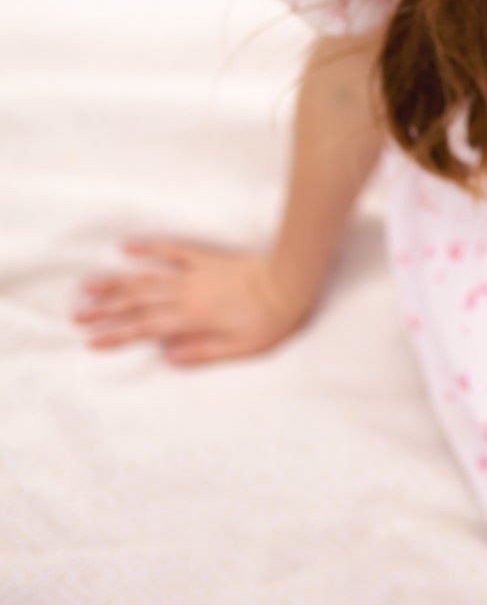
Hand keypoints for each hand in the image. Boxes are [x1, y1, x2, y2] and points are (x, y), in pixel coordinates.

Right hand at [72, 240, 309, 366]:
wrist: (291, 281)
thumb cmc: (270, 320)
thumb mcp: (240, 348)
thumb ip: (203, 353)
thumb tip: (167, 358)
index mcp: (193, 318)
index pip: (146, 328)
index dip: (117, 334)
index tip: (91, 340)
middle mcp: (186, 294)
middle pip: (137, 301)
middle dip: (106, 309)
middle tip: (77, 314)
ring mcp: (194, 273)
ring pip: (146, 276)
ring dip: (116, 281)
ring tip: (88, 284)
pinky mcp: (206, 258)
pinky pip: (172, 250)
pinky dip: (148, 247)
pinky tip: (126, 246)